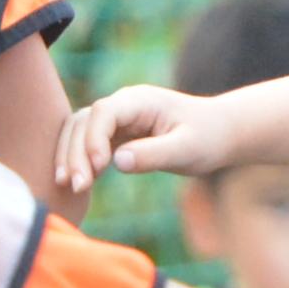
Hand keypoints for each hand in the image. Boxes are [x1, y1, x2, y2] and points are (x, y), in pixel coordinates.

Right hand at [59, 84, 237, 191]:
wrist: (220, 133)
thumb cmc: (208, 138)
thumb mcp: (188, 149)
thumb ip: (155, 154)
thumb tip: (117, 161)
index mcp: (139, 100)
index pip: (103, 112)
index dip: (93, 138)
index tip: (96, 167)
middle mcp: (123, 105)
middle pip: (83, 122)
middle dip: (75, 152)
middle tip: (77, 186)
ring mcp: (117, 119)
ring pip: (78, 132)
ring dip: (70, 157)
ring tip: (69, 187)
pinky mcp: (115, 135)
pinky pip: (86, 144)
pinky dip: (78, 161)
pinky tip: (76, 185)